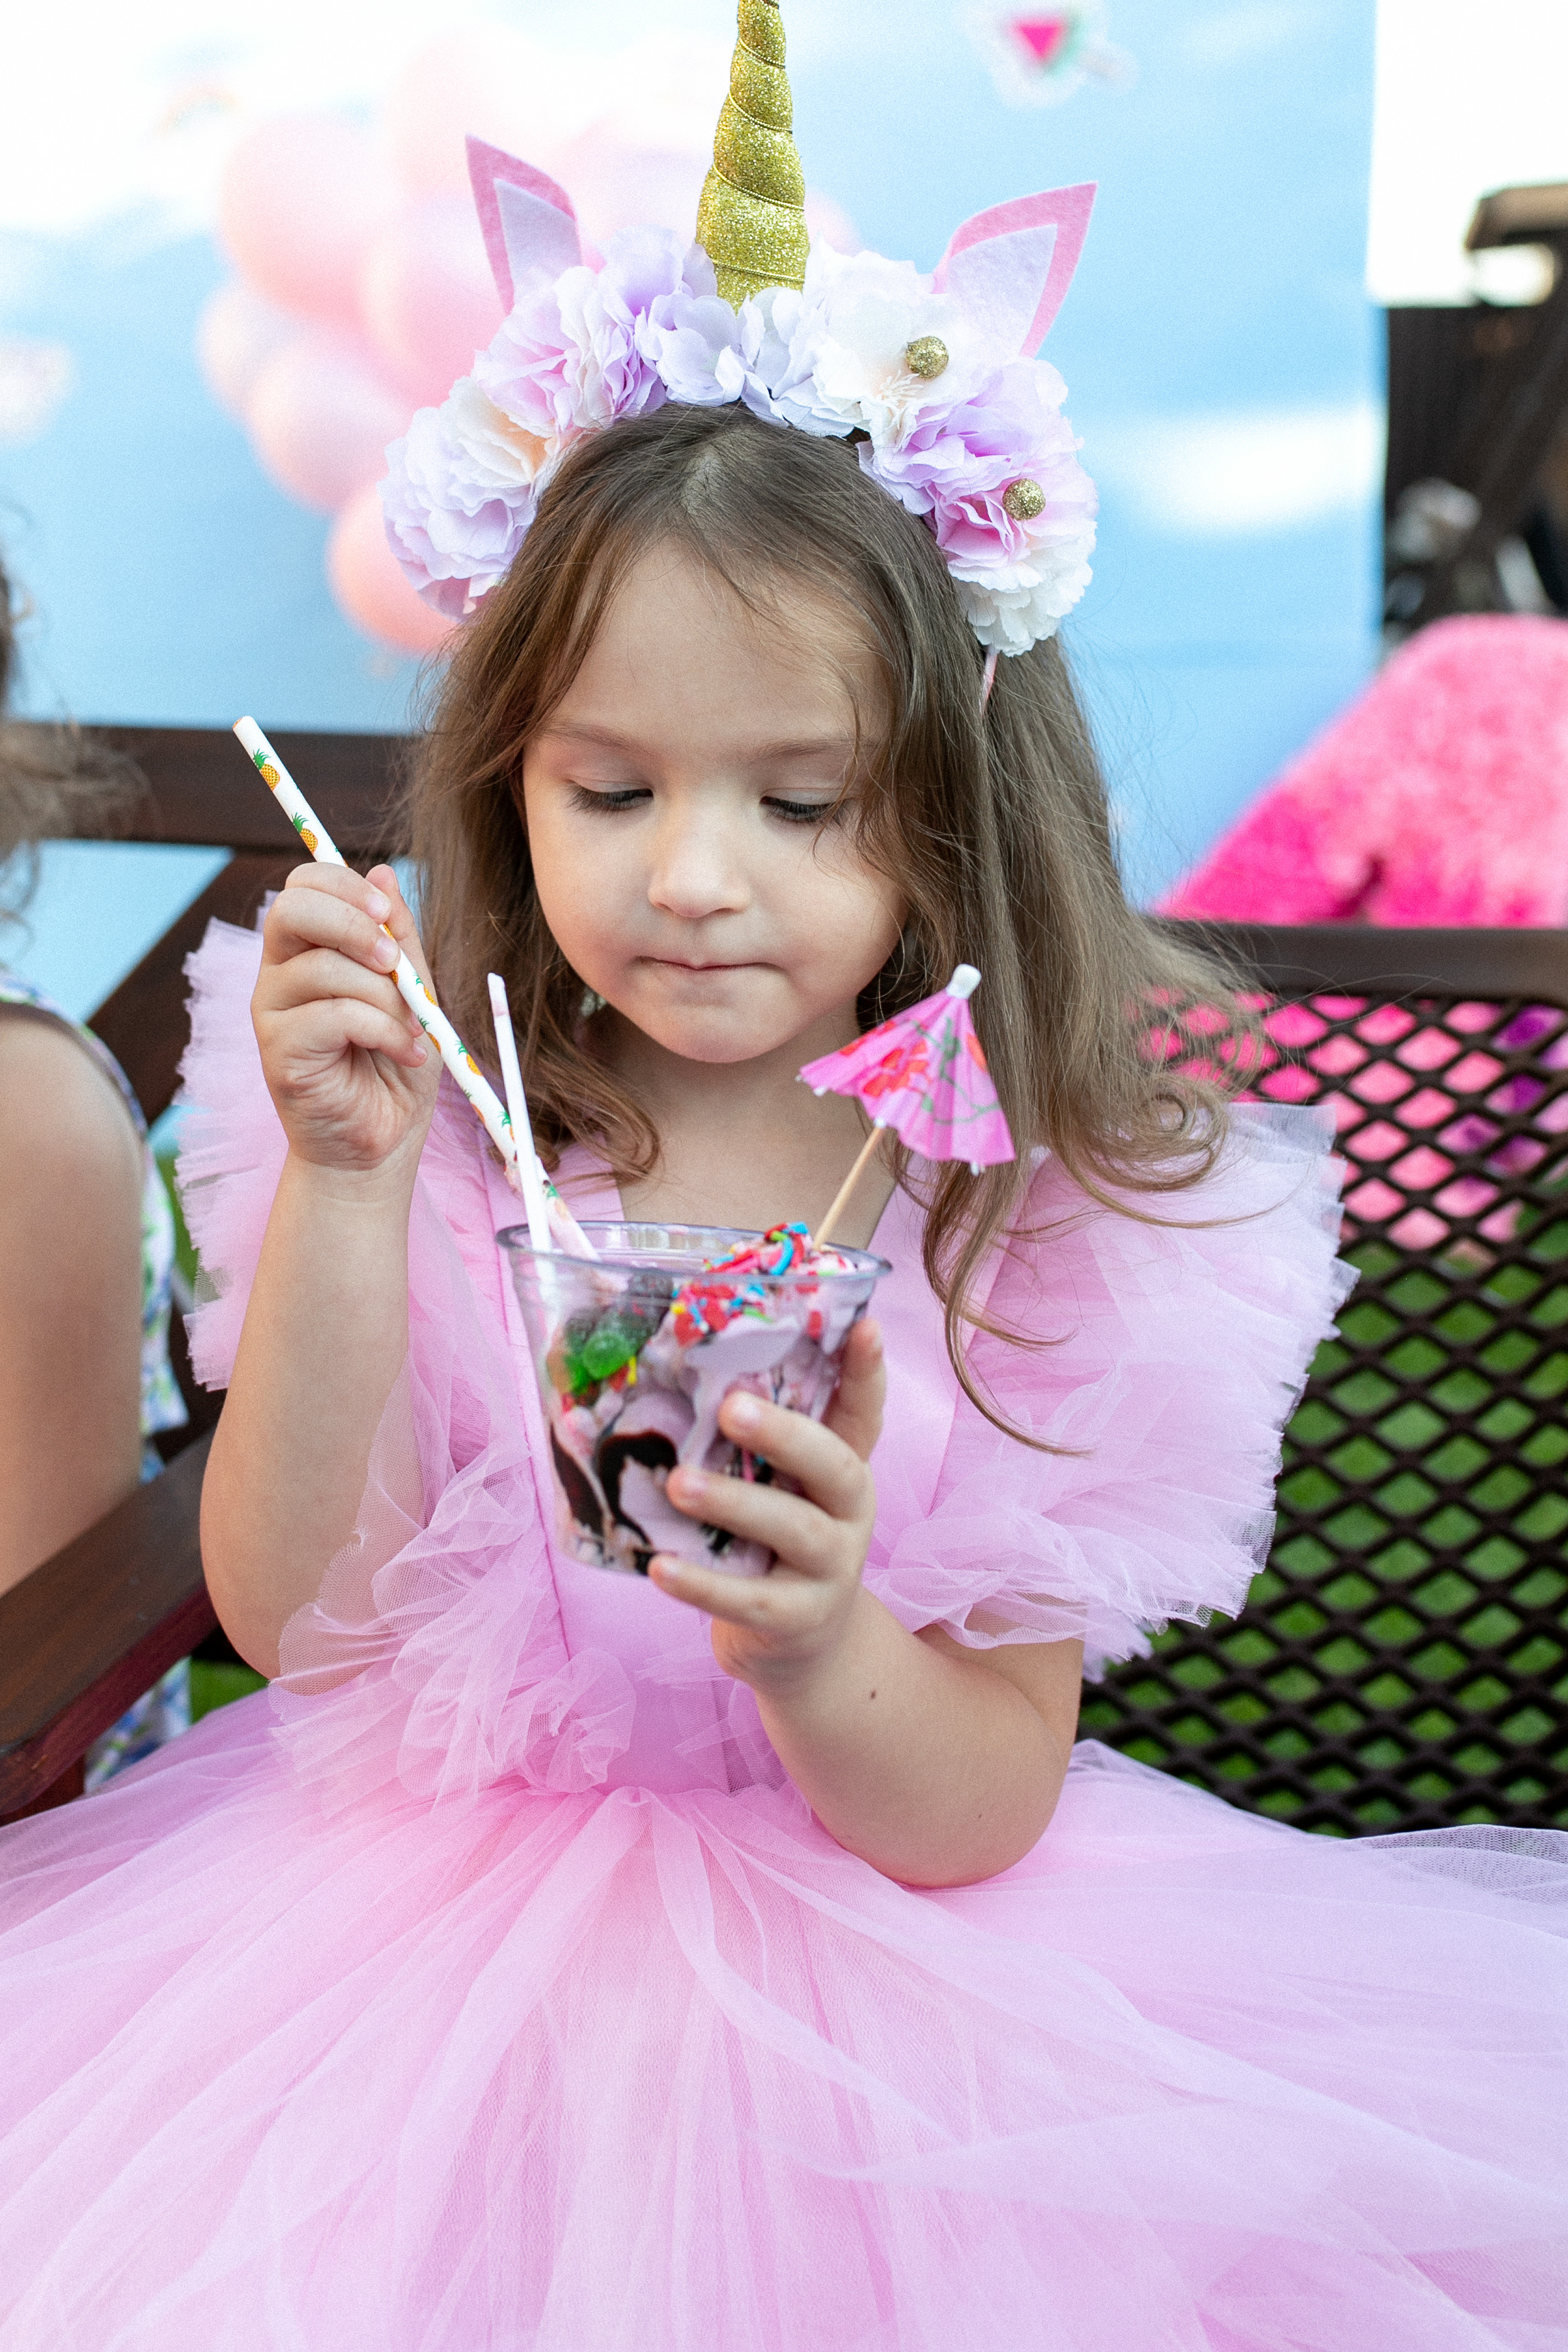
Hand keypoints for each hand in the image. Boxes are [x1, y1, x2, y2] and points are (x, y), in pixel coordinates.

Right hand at [252, 863, 439, 1180]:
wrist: (381, 1144)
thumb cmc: (392, 1069)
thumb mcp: (411, 993)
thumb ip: (398, 939)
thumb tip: (385, 870)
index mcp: (307, 951)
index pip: (302, 887)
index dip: (342, 885)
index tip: (386, 911)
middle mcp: (279, 975)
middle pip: (292, 910)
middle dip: (354, 924)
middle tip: (395, 963)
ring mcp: (272, 1014)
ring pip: (323, 968)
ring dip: (385, 996)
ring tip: (412, 1030)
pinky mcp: (279, 1053)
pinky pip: (333, 1016)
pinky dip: (382, 1030)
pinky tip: (405, 1052)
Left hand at [648, 1317, 884, 1691]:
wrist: (798, 1650)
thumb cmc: (770, 1544)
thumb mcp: (776, 1488)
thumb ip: (745, 1444)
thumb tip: (663, 1371)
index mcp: (842, 1465)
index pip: (863, 1410)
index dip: (867, 1370)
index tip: (865, 1324)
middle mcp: (849, 1510)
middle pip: (833, 1464)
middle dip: (784, 1433)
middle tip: (730, 1408)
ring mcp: (830, 1567)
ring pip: (792, 1528)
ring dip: (733, 1503)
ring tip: (678, 1485)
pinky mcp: (798, 1619)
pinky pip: (749, 1600)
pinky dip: (702, 1584)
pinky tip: (660, 1567)